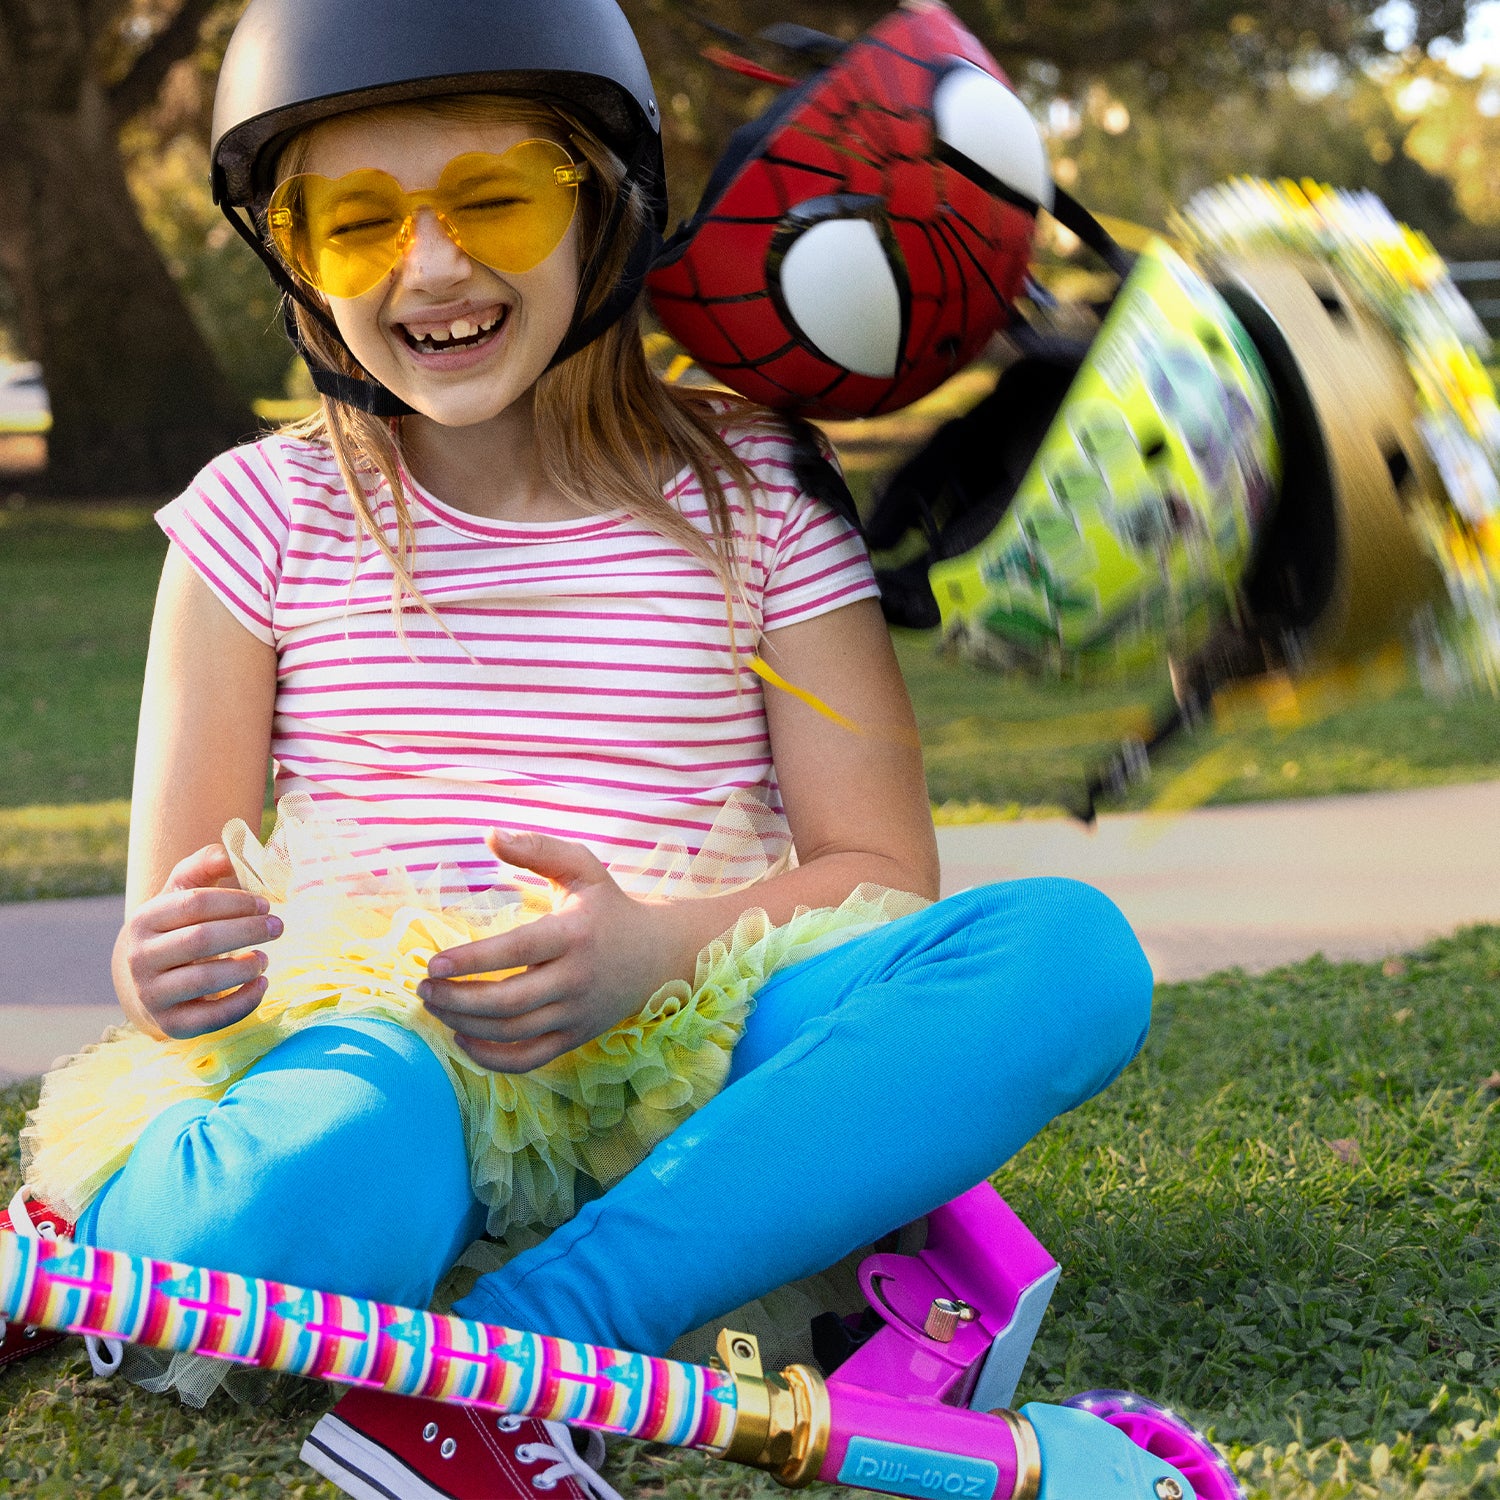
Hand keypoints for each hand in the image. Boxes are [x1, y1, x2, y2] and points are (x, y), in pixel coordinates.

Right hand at [115, 843, 281, 1039]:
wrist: (155, 979)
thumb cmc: (181, 926)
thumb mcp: (186, 890)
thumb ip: (206, 864)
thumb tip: (230, 852)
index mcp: (144, 919)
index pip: (193, 903)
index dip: (235, 901)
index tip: (266, 904)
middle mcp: (140, 958)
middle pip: (200, 940)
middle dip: (247, 931)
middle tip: (278, 927)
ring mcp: (152, 994)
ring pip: (205, 979)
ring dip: (245, 967)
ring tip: (265, 957)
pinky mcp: (171, 1024)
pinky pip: (211, 1018)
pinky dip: (244, 1001)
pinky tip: (262, 984)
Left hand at [418, 830, 695, 1072]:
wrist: (656, 955)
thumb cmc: (608, 907)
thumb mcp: (582, 868)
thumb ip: (537, 849)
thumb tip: (489, 834)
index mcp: (575, 934)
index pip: (517, 951)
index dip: (471, 960)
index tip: (432, 964)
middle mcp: (577, 979)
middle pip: (508, 1001)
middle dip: (457, 999)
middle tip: (423, 989)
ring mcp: (576, 1014)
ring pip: (512, 1032)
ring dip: (465, 1024)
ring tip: (435, 1006)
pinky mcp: (575, 1038)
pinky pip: (528, 1059)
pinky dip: (490, 1057)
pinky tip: (463, 1037)